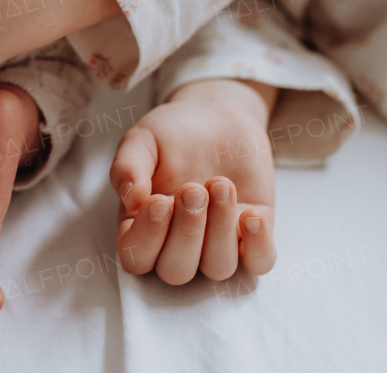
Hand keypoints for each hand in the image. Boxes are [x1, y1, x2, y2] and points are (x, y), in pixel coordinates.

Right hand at [109, 79, 277, 283]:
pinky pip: (259, 262)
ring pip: (218, 267)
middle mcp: (177, 243)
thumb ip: (127, 168)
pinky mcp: (252, 235)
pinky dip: (258, 246)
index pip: (137, 258)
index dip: (148, 238)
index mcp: (142, 226)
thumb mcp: (142, 141)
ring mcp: (217, 243)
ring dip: (220, 229)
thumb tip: (130, 202)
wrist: (217, 115)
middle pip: (177, 271)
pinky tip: (252, 215)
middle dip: (187, 232)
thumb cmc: (173, 132)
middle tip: (194, 188)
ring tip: (222, 184)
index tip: (160, 201)